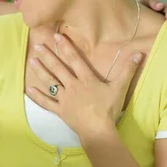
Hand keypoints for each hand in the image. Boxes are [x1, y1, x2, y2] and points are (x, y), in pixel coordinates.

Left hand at [26, 34, 141, 140]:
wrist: (98, 130)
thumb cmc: (108, 109)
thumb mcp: (119, 88)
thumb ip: (128, 70)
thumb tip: (138, 53)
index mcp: (86, 79)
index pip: (74, 59)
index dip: (66, 47)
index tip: (56, 36)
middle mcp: (72, 86)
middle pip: (58, 68)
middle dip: (48, 56)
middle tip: (37, 45)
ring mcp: (64, 98)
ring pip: (50, 82)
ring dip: (40, 70)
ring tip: (32, 60)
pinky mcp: (60, 110)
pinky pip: (46, 102)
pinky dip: (37, 96)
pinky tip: (28, 89)